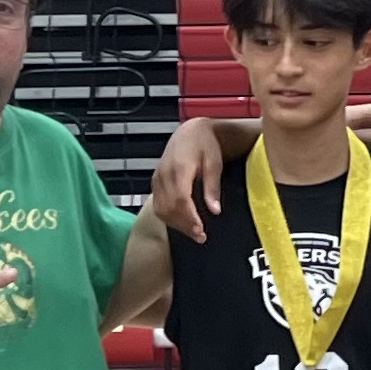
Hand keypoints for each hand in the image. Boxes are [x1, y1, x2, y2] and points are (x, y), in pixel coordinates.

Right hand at [151, 117, 229, 241]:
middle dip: (185, 225)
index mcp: (180, 167)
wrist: (191, 132)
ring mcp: (157, 178)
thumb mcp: (215, 163)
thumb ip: (213, 187)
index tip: (200, 231)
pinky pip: (158, 204)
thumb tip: (215, 210)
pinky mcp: (155, 181)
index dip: (189, 217)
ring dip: (176, 224)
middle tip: (201, 237)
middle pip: (170, 206)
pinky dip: (169, 217)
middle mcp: (164, 173)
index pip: (181, 198)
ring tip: (194, 233)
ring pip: (162, 208)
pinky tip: (182, 223)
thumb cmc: (205, 145)